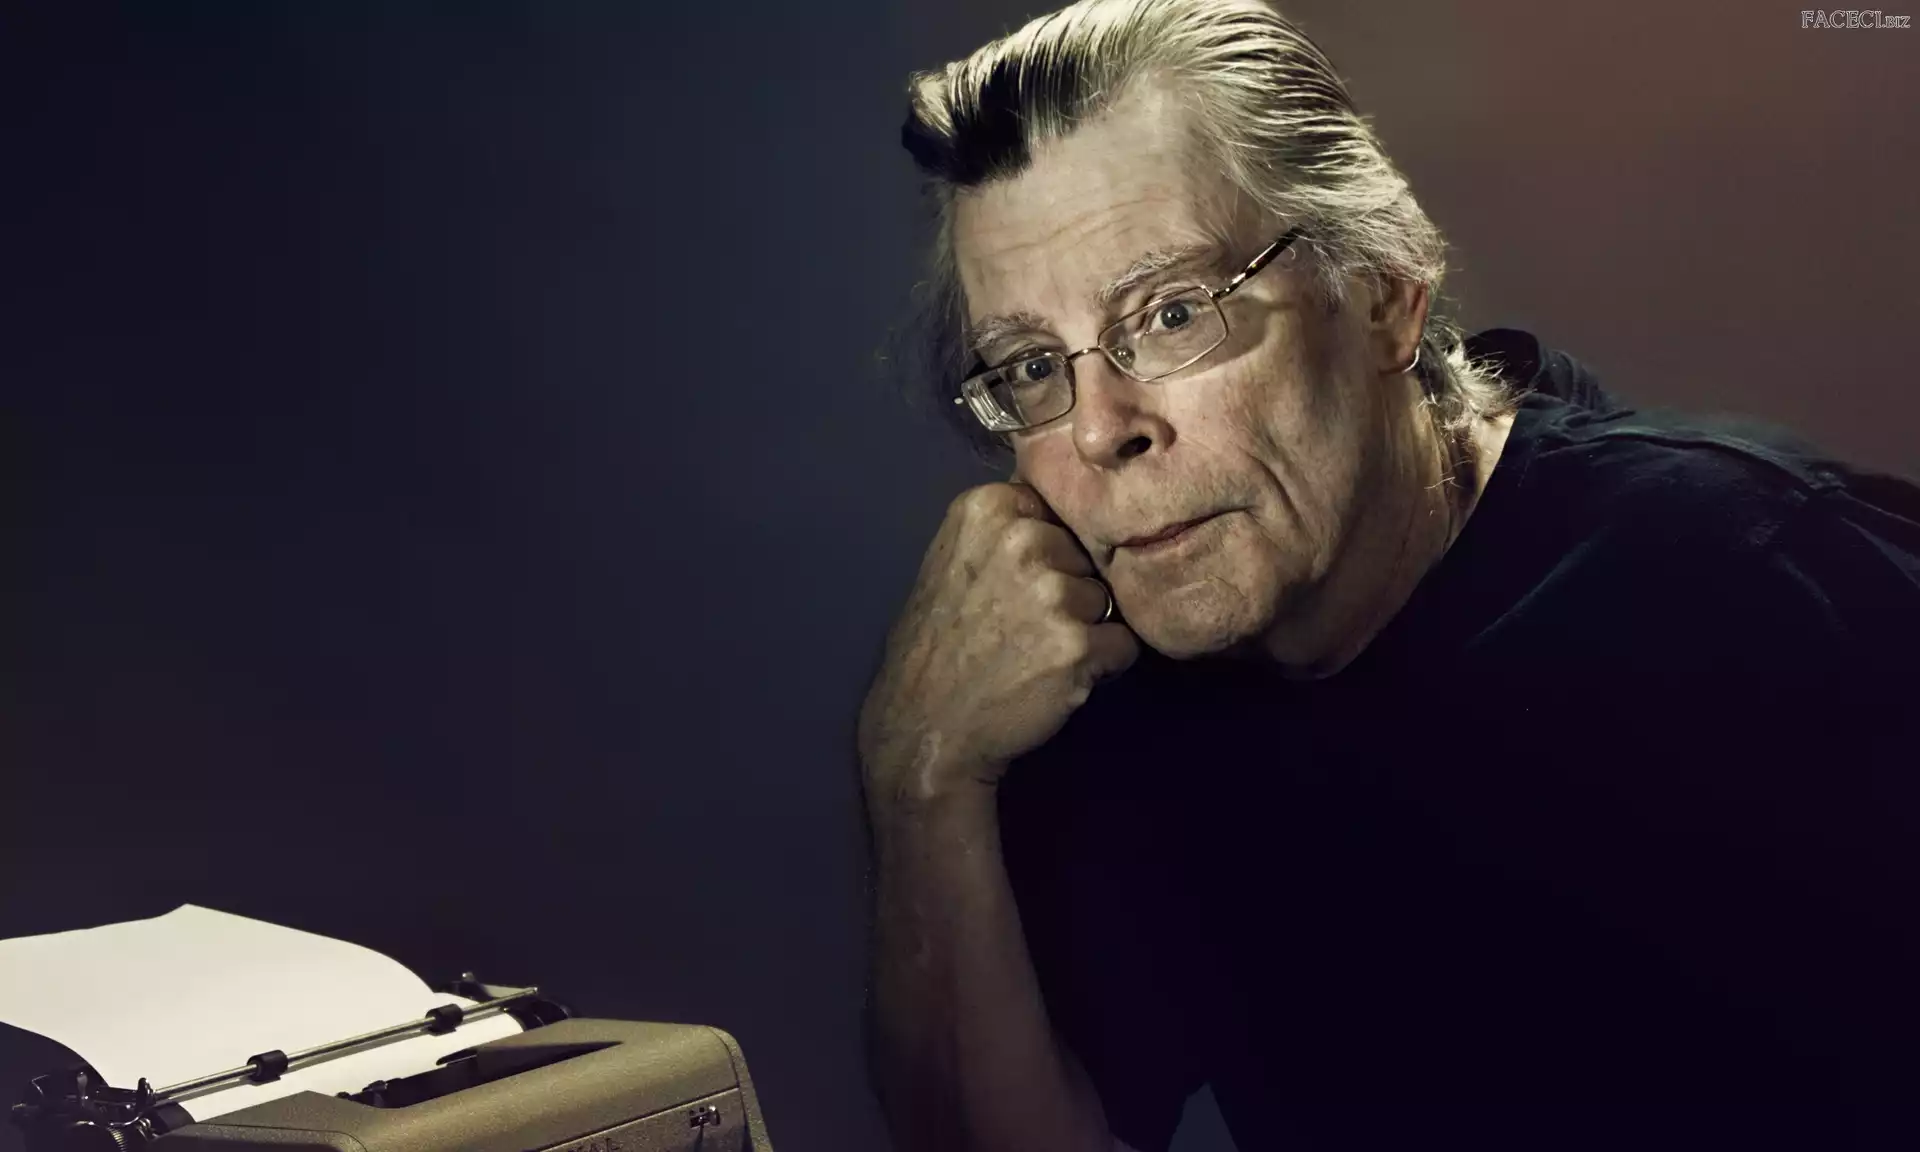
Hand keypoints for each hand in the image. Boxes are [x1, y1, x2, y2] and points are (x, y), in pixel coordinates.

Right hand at [858, 482, 1139, 809]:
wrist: (926, 728)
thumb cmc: (938, 645)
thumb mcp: (954, 559)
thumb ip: (1006, 529)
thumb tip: (1071, 506)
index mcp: (988, 507)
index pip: (1059, 510)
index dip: (1050, 550)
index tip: (1019, 582)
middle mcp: (1023, 539)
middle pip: (1086, 554)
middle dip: (1070, 586)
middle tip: (1026, 624)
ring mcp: (1052, 592)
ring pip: (1105, 598)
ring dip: (1086, 627)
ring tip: (1038, 653)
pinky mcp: (1078, 645)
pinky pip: (1124, 643)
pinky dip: (1102, 664)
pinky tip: (1058, 677)